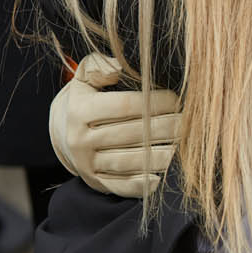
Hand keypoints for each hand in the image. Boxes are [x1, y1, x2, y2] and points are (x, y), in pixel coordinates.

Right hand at [49, 52, 181, 198]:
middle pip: (132, 134)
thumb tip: (118, 67)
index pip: (124, 106)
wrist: (63, 135)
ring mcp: (87, 164)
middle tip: (187, 124)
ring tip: (182, 148)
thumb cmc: (86, 100)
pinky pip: (122, 186)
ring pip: (130, 162)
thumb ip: (98, 66)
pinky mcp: (96, 182)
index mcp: (80, 111)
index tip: (176, 100)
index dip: (154, 103)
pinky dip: (142, 184)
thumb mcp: (84, 79)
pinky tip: (161, 177)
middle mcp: (80, 140)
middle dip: (165, 128)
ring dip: (161, 156)